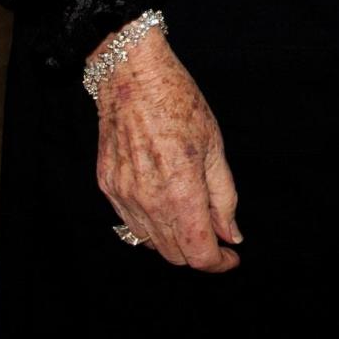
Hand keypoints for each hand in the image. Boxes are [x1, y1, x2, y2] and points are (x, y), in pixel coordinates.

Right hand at [93, 26, 240, 272]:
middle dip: (199, 251)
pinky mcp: (107, 187)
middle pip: (175, 255)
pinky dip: (151, 224)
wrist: (132, 75)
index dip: (218, 263)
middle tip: (215, 231)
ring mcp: (123, 197)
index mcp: (180, 191)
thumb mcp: (215, 144)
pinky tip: (164, 201)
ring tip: (191, 213)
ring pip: (151, 243)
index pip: (199, 253)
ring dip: (174, 240)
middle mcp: (148, 202)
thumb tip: (230, 234)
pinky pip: (130, 222)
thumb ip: (224, 196)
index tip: (231, 257)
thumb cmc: (178, 101)